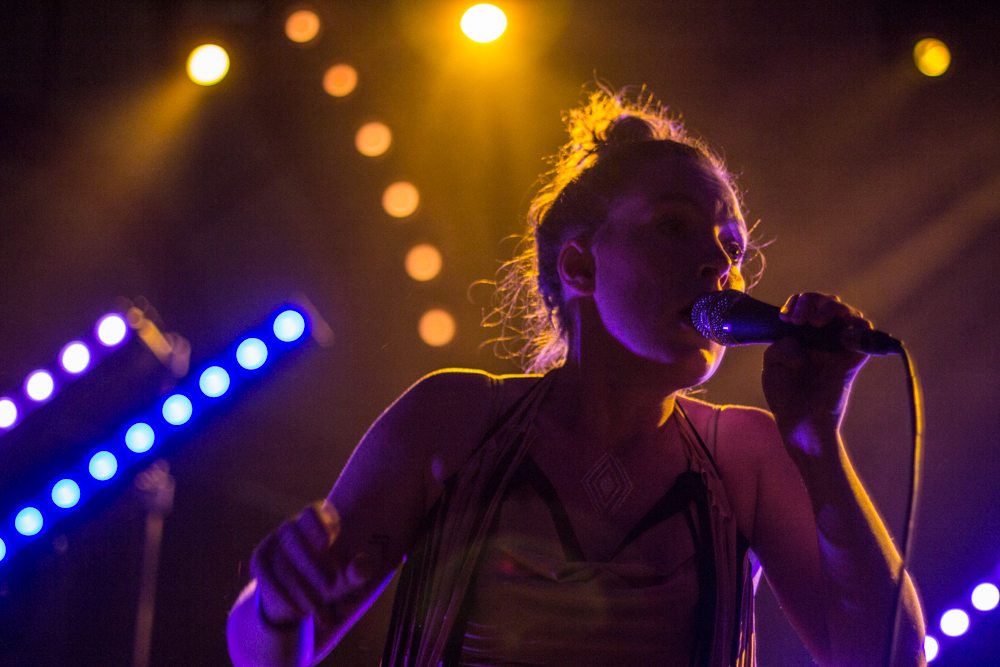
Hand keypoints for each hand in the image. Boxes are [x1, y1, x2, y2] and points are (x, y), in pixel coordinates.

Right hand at [249, 501, 369, 626]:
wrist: (305, 593)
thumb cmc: (334, 577)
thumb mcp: (347, 578)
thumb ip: (358, 571)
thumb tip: (361, 565)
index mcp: (318, 521)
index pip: (313, 513)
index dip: (317, 524)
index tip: (326, 543)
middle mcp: (294, 525)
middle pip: (293, 534)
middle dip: (310, 561)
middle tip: (329, 584)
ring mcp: (275, 539)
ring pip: (281, 556)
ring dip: (297, 583)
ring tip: (314, 607)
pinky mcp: (260, 557)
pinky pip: (263, 571)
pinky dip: (278, 591)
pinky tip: (297, 609)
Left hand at [761, 293, 870, 452]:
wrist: (800, 422)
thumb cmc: (785, 396)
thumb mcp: (772, 366)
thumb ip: (780, 347)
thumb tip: (799, 340)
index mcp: (802, 336)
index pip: (805, 306)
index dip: (797, 303)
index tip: (785, 317)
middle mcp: (823, 337)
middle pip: (827, 302)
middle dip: (811, 300)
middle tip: (798, 319)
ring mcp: (839, 346)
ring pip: (846, 312)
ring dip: (830, 309)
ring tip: (814, 322)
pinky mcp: (853, 358)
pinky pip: (864, 332)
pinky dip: (856, 325)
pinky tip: (837, 332)